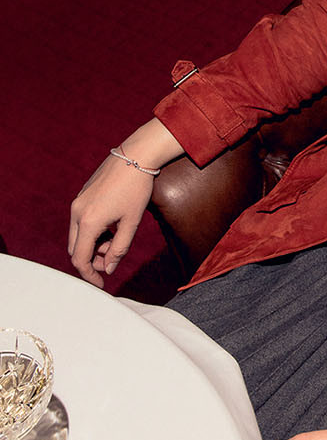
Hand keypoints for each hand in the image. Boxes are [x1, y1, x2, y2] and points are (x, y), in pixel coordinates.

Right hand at [68, 119, 181, 286]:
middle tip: (111, 259)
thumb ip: (119, 248)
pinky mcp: (82, 197)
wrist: (135, 157)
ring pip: (78, 236)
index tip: (101, 283)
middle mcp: (77, 213)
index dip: (89, 275)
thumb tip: (109, 268)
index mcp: (88, 222)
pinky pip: (80, 222)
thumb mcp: (131, 222)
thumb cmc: (136, 189)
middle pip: (76, 249)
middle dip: (91, 260)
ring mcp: (77, 203)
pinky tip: (112, 227)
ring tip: (116, 239)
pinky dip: (93, 232)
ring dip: (93, 245)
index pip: (80, 259)